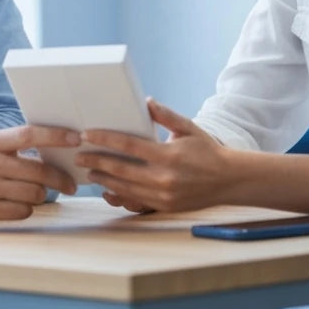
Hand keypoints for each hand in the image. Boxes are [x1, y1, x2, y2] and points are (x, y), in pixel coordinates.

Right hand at [0, 124, 79, 228]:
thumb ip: (13, 146)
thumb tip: (55, 147)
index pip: (29, 134)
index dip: (56, 136)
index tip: (77, 139)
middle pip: (39, 171)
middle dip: (60, 178)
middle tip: (71, 184)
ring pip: (35, 193)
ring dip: (40, 195)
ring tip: (32, 193)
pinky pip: (23, 211)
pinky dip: (25, 209)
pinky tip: (15, 204)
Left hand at [77, 99, 232, 212]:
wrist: (229, 180)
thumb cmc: (207, 150)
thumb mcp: (188, 128)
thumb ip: (166, 115)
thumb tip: (146, 101)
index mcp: (168, 155)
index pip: (128, 146)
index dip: (105, 139)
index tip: (87, 134)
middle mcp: (164, 177)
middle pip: (120, 169)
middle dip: (96, 161)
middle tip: (79, 154)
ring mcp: (163, 195)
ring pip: (125, 188)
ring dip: (104, 179)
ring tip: (89, 171)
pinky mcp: (164, 207)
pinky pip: (135, 202)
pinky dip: (119, 195)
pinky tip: (108, 189)